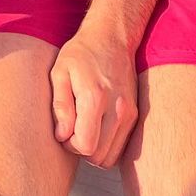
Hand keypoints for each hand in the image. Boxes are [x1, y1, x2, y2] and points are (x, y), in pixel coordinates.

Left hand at [49, 32, 138, 167]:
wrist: (111, 38)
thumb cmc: (80, 54)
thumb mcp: (59, 73)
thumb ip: (61, 106)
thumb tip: (62, 136)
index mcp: (95, 98)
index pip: (86, 146)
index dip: (70, 145)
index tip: (63, 131)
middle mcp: (117, 109)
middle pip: (99, 156)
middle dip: (81, 150)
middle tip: (71, 131)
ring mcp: (130, 113)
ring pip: (112, 156)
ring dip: (95, 150)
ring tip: (83, 129)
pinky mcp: (135, 115)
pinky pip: (121, 146)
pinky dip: (107, 145)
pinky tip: (96, 128)